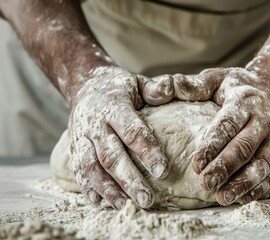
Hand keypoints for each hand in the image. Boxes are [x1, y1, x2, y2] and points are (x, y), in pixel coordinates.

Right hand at [69, 66, 172, 208]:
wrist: (84, 84)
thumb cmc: (118, 87)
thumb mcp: (137, 82)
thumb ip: (154, 89)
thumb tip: (171, 86)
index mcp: (113, 106)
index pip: (131, 131)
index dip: (147, 151)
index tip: (163, 171)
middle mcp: (94, 124)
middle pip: (111, 156)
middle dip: (129, 180)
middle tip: (147, 200)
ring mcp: (81, 137)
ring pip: (91, 167)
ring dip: (108, 189)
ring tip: (125, 207)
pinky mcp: (73, 147)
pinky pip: (78, 170)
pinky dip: (88, 188)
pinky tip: (102, 202)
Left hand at [172, 68, 269, 205]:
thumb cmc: (239, 86)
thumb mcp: (218, 77)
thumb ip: (196, 84)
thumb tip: (172, 84)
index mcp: (245, 101)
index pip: (228, 124)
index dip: (212, 145)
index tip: (195, 164)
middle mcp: (264, 120)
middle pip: (245, 147)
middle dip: (225, 167)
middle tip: (205, 184)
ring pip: (261, 164)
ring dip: (243, 183)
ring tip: (223, 198)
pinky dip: (258, 188)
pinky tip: (241, 199)